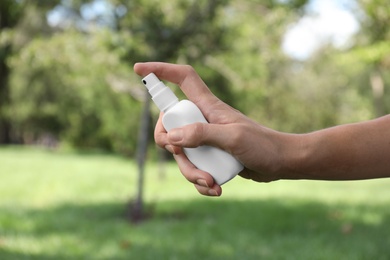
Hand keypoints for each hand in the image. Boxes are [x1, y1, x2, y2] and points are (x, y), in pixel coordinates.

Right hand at [134, 62, 295, 195]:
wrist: (280, 163)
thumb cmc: (263, 145)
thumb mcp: (233, 138)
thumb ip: (202, 135)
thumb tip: (171, 137)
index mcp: (208, 106)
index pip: (183, 78)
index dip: (161, 71)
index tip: (139, 70)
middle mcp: (202, 120)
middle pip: (169, 125)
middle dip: (170, 146)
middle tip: (182, 155)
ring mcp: (204, 139)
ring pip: (180, 153)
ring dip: (190, 172)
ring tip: (211, 182)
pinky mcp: (208, 156)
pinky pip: (192, 169)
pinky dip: (200, 182)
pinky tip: (215, 188)